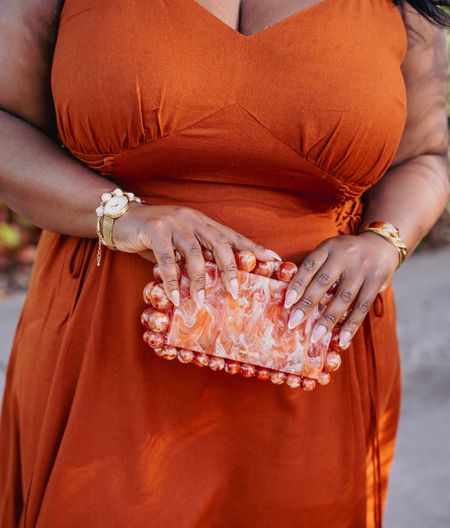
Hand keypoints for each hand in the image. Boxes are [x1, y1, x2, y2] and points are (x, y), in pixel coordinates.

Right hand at [113, 202, 280, 305]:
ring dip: (198, 279)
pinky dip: (171, 280)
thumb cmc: (154, 236)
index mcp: (203, 223)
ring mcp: (174, 223)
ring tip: (200, 300)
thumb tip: (215, 283)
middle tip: (235, 291)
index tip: (274, 260)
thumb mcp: (180, 244)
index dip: (254, 248)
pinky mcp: (154, 230)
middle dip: (230, 268)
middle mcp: (193, 220)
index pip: (233, 236)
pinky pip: (166, 259)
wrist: (121, 218)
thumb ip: (196, 257)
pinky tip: (174, 297)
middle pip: (220, 243)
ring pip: (194, 252)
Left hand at [283, 233, 399, 346]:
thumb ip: (315, 269)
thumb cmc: (346, 255)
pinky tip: (342, 339)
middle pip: (323, 282)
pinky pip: (362, 306)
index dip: (297, 285)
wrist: (381, 245)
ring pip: (343, 298)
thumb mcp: (330, 252)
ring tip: (315, 336)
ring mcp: (362, 269)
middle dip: (307, 304)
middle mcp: (345, 256)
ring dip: (328, 320)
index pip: (309, 266)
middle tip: (293, 323)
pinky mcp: (376, 281)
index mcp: (328, 248)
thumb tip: (294, 299)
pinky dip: (351, 325)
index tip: (287, 304)